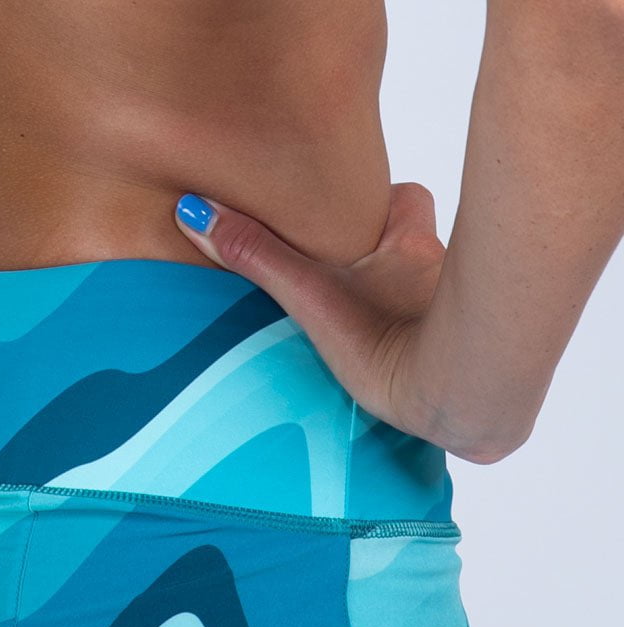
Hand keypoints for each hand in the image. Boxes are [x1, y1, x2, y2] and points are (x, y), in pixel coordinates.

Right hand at [173, 184, 445, 444]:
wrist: (458, 396)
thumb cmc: (391, 341)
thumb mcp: (310, 296)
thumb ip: (257, 258)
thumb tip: (196, 214)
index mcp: (409, 242)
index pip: (404, 199)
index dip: (378, 204)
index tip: (349, 216)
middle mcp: (438, 270)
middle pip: (415, 242)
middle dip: (385, 251)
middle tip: (348, 269)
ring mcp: (453, 313)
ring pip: (425, 289)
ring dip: (399, 299)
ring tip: (364, 320)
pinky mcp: (462, 355)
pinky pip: (436, 333)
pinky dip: (417, 339)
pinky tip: (392, 361)